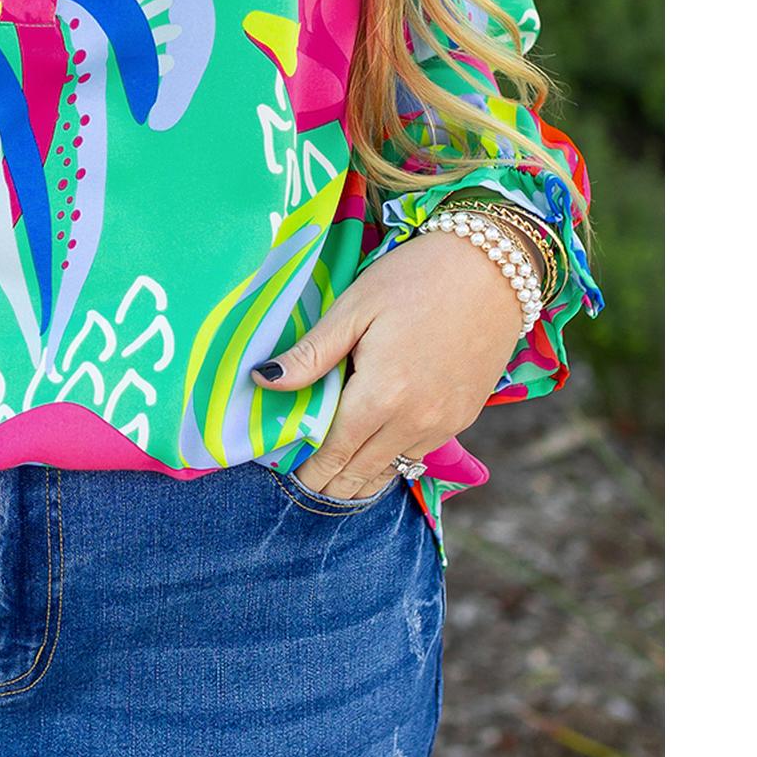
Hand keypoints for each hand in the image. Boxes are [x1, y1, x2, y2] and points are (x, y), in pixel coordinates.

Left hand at [250, 226, 525, 498]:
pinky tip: (379, 451)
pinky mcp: (465, 417)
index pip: (335, 453)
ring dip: (363, 477)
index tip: (291, 478)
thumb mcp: (354, 307)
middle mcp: (414, 421)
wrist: (493, 268)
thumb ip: (311, 353)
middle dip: (332, 484)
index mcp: (381, 395)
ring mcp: (444, 423)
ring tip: (336, 478)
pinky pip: (421, 452)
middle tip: (308, 487)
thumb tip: (264, 381)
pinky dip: (395, 459)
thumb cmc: (414, 277)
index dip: (310, 471)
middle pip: (363, 471)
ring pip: (394, 468)